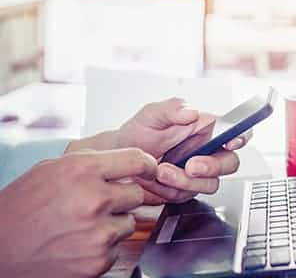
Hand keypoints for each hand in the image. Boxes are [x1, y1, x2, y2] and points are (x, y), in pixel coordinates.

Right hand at [0, 148, 155, 277]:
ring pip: (129, 222)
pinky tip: (79, 242)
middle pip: (137, 194)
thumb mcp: (51, 169)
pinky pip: (118, 247)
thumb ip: (91, 163)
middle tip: (99, 203)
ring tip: (83, 224)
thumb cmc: (21, 207)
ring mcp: (98, 232)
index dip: (147, 165)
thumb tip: (124, 162)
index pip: (137, 160)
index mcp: (82, 170)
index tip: (149, 170)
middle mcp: (93, 199)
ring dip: (113, 222)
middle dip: (122, 197)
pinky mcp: (98, 260)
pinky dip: (104, 246)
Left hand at [68, 98, 251, 204]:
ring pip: (210, 183)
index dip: (242, 136)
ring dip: (186, 180)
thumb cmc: (138, 133)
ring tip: (161, 171)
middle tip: (191, 165)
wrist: (119, 160)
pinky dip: (171, 189)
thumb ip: (172, 108)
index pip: (236, 130)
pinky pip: (188, 195)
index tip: (231, 142)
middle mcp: (207, 150)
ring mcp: (198, 173)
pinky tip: (155, 179)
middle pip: (230, 163)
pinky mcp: (186, 189)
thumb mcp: (151, 114)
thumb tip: (191, 112)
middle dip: (213, 167)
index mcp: (206, 128)